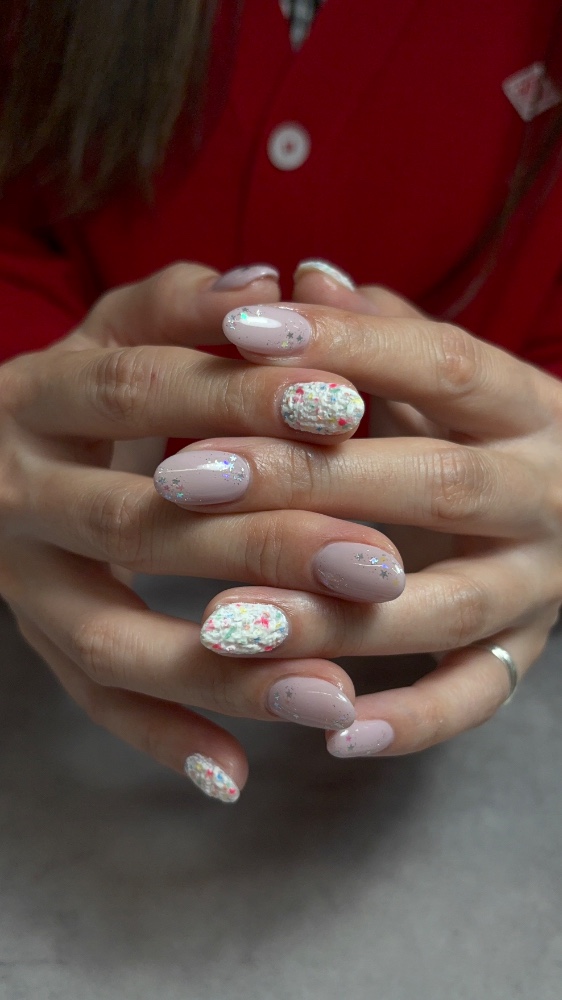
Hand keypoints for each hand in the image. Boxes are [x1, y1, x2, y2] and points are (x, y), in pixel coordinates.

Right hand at [0, 262, 404, 799]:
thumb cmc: (80, 385)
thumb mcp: (115, 328)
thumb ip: (184, 304)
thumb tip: (270, 283)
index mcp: (38, 396)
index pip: (139, 389)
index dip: (238, 396)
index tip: (350, 410)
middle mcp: (13, 493)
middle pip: (136, 524)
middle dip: (261, 545)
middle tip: (377, 566)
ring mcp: (17, 581)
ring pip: (109, 640)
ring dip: (221, 674)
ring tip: (334, 698)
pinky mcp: (34, 642)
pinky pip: (91, 701)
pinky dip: (161, 740)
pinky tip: (235, 777)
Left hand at [185, 266, 561, 757]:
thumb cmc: (483, 431)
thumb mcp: (446, 377)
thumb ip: (380, 334)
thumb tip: (304, 279)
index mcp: (527, 406)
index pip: (442, 362)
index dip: (345, 345)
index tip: (238, 334)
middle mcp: (547, 492)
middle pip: (436, 483)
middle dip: (308, 482)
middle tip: (183, 479)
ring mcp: (543, 582)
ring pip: (449, 605)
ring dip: (337, 619)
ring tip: (222, 626)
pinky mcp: (529, 652)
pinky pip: (477, 697)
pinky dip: (411, 722)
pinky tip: (330, 734)